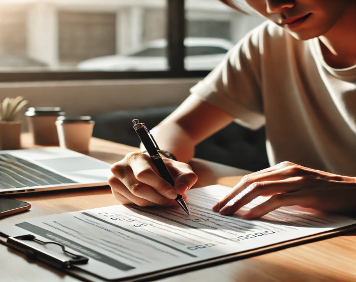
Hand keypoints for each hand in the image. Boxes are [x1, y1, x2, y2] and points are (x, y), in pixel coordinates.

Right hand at [109, 152, 197, 206]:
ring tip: (167, 201)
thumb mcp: (178, 168)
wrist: (152, 171)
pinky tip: (154, 200)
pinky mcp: (115, 193)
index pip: (144, 174)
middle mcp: (120, 168)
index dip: (160, 185)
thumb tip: (182, 190)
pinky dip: (147, 206)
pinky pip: (132, 205)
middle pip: (139, 189)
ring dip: (155, 203)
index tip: (174, 194)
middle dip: (159, 198)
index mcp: (135, 158)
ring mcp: (114, 181)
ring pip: (137, 199)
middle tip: (174, 202)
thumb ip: (186, 176)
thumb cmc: (165, 169)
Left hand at [212, 161, 355, 218]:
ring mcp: (296, 180)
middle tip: (218, 209)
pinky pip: (277, 200)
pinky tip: (250, 216)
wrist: (353, 191)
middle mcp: (286, 171)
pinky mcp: (306, 193)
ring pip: (259, 189)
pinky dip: (260, 208)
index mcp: (282, 168)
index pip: (251, 178)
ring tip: (228, 213)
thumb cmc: (324, 191)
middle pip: (250, 182)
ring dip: (240, 202)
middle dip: (231, 196)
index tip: (222, 202)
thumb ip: (278, 188)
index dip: (233, 191)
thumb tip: (255, 200)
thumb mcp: (298, 185)